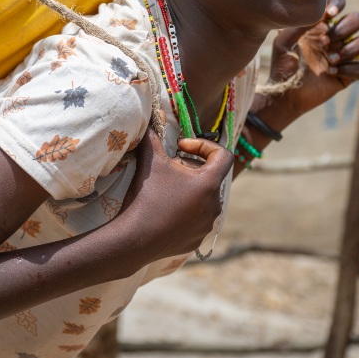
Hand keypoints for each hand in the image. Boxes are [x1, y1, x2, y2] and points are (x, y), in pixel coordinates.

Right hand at [121, 127, 233, 259]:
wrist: (135, 239)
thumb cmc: (146, 196)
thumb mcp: (150, 161)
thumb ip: (153, 136)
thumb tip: (153, 118)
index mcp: (208, 183)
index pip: (223, 155)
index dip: (204, 145)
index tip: (182, 148)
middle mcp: (215, 205)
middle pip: (210, 177)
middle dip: (191, 168)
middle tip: (169, 168)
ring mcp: (207, 224)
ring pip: (204, 199)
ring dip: (189, 190)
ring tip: (166, 190)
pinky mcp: (198, 240)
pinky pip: (196, 219)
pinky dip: (185, 211)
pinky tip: (165, 211)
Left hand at [267, 0, 358, 117]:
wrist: (285, 93)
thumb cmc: (282, 65)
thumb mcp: (284, 42)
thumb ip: (299, 25)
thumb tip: (319, 14)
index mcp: (320, 25)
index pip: (338, 4)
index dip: (339, 4)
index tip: (330, 14)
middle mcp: (336, 37)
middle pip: (358, 19)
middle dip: (344, 28)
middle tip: (324, 42)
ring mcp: (345, 55)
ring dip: (351, 48)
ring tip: (330, 59)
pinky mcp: (350, 74)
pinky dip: (350, 70)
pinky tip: (331, 73)